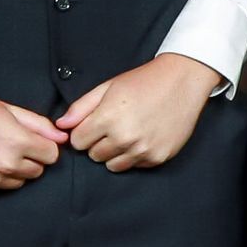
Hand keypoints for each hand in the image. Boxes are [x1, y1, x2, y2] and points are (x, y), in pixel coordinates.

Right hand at [0, 80, 64, 193]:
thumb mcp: (11, 110)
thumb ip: (40, 126)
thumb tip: (63, 138)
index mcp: (18, 142)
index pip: (52, 156)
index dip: (45, 147)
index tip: (35, 140)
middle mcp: (5, 164)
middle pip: (37, 171)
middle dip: (31, 159)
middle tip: (12, 143)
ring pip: (18, 182)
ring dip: (14, 170)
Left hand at [57, 52, 220, 172]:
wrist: (183, 80)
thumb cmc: (144, 81)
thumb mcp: (108, 86)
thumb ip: (81, 107)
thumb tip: (62, 125)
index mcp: (108, 118)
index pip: (78, 142)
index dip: (84, 132)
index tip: (94, 124)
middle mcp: (125, 137)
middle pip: (94, 155)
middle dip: (99, 143)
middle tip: (114, 126)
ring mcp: (143, 149)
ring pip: (112, 165)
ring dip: (115, 152)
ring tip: (128, 133)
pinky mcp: (158, 157)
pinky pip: (135, 165)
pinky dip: (135, 155)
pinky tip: (144, 137)